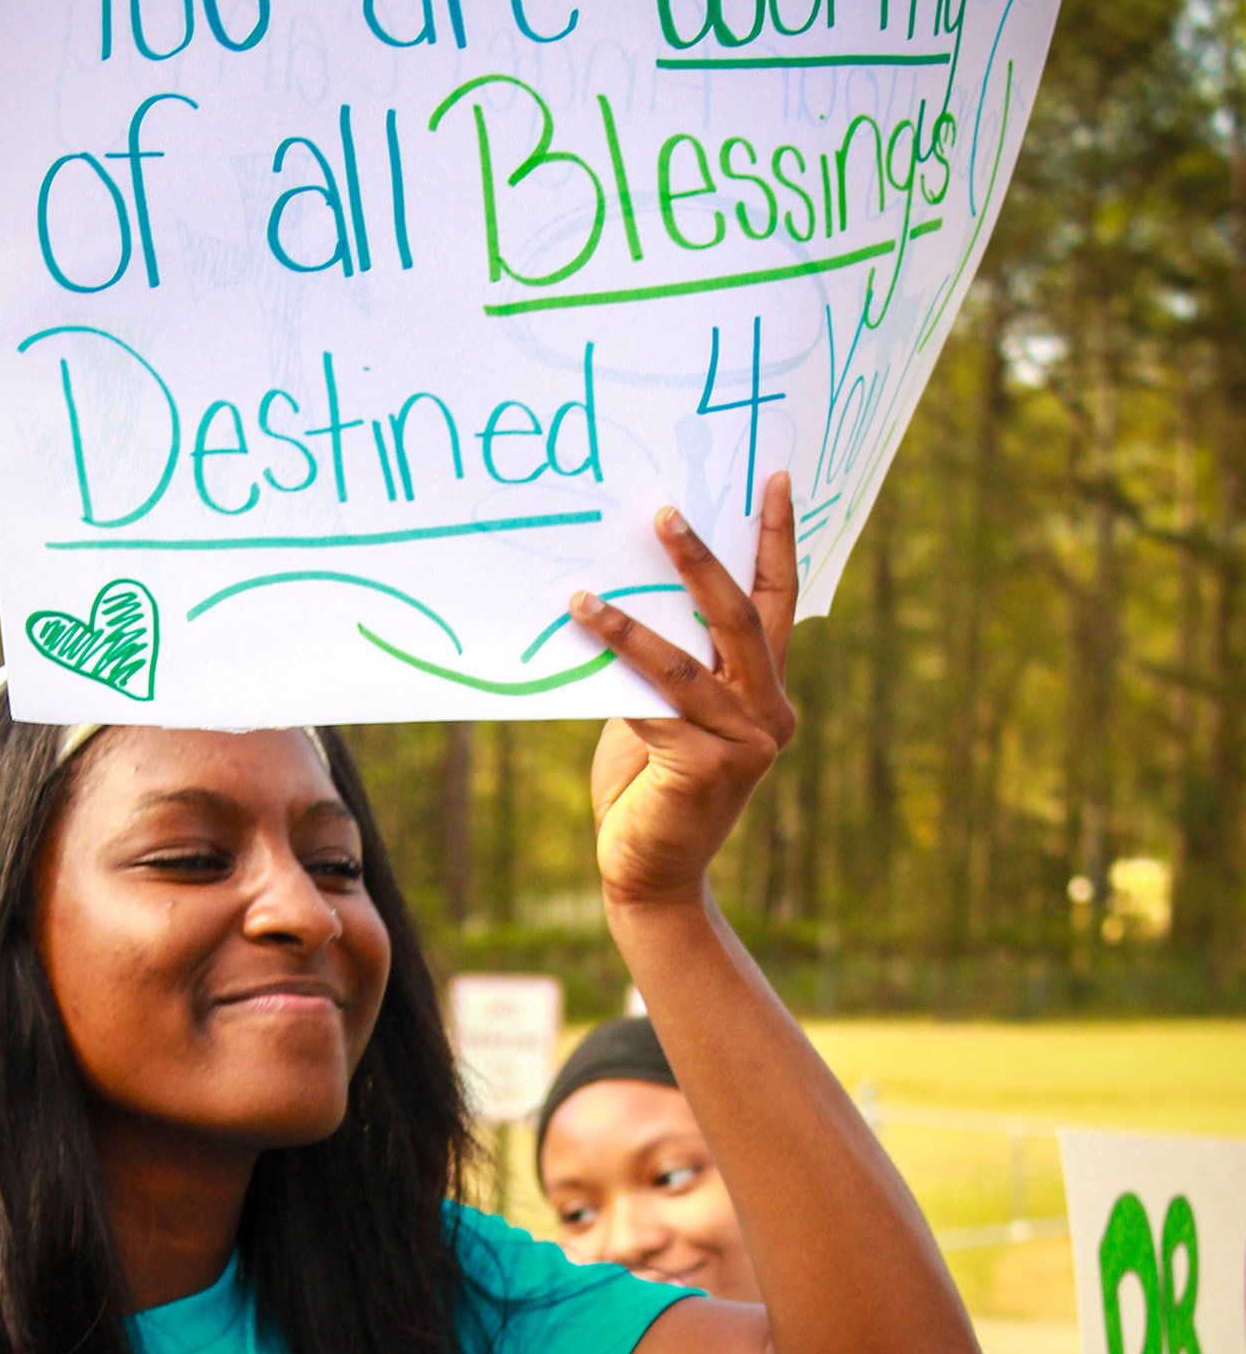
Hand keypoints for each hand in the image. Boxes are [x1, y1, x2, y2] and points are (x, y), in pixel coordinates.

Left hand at [572, 476, 797, 911]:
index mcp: (767, 694)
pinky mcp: (709, 768)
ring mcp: (746, 743)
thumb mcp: (666, 715)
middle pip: (738, 617)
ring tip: (584, 591)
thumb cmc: (649, 790)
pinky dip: (614, 670)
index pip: (775, 602)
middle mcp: (770, 715)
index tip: (772, 478)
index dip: (776, 539)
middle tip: (664, 512)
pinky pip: (653, 706)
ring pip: (685, 663)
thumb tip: (624, 591)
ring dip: (630, 622)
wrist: (647, 874)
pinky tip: (578, 637)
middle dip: (701, 559)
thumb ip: (670, 666)